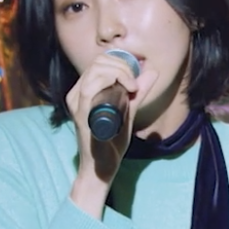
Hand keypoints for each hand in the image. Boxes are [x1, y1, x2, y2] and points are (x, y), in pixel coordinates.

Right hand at [65, 52, 158, 215]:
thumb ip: (138, 93)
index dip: (121, 62)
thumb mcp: (127, 111)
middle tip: (135, 84)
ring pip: (96, 69)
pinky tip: (127, 90)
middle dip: (122, 66)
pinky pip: (92, 86)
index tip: (136, 78)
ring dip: (120, 72)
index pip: (100, 62)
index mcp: (84, 91)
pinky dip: (113, 80)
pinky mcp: (81, 112)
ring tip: (133, 88)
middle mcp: (76, 94)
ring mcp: (77, 102)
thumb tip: (152, 72)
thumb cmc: (111, 142)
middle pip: (98, 62)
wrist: (101, 167)